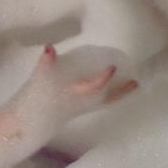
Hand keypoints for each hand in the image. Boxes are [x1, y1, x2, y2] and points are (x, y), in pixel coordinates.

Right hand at [21, 45, 137, 124]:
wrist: (31, 120)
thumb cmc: (37, 98)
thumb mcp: (40, 78)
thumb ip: (46, 62)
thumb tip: (49, 47)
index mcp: (74, 94)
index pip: (93, 87)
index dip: (104, 78)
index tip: (113, 67)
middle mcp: (82, 102)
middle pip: (106, 98)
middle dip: (121, 91)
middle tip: (136, 83)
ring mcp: (82, 106)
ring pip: (105, 101)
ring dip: (119, 93)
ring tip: (133, 86)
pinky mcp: (80, 108)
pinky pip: (100, 102)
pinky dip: (109, 96)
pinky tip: (114, 91)